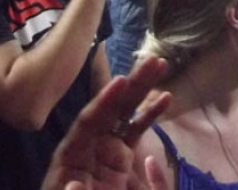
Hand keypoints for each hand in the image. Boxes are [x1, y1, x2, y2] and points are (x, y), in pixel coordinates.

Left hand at [43, 56, 171, 189]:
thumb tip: (73, 185)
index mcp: (71, 155)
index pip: (88, 121)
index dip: (104, 101)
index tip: (121, 81)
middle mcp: (88, 143)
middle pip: (110, 108)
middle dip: (131, 83)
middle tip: (151, 60)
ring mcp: (105, 148)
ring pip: (125, 112)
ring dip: (142, 89)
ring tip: (160, 65)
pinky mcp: (119, 157)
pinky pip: (135, 130)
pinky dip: (149, 114)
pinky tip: (166, 98)